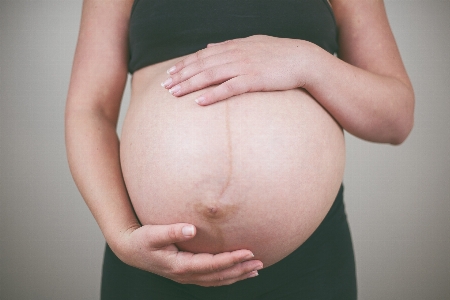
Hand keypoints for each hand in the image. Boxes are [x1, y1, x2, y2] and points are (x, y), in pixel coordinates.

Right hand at [112, 223, 262, 286]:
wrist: (131, 250)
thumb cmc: (142, 240)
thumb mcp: (153, 234)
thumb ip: (172, 231)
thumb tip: (191, 229)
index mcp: (180, 266)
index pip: (212, 265)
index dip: (231, 259)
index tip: (249, 252)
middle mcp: (186, 275)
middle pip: (219, 276)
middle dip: (240, 269)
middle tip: (260, 262)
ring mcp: (187, 277)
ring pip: (217, 280)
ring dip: (236, 275)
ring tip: (255, 270)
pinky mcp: (187, 274)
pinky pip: (211, 279)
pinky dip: (226, 277)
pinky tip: (236, 272)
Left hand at [161, 35, 317, 104]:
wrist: (302, 59)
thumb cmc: (278, 54)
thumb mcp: (251, 43)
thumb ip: (229, 45)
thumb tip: (210, 46)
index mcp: (233, 46)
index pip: (202, 55)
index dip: (184, 64)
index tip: (170, 72)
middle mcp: (235, 54)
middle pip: (201, 65)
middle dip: (180, 75)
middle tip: (164, 86)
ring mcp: (244, 66)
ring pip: (210, 75)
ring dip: (190, 84)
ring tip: (174, 94)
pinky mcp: (254, 80)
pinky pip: (229, 88)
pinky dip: (213, 95)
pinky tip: (199, 102)